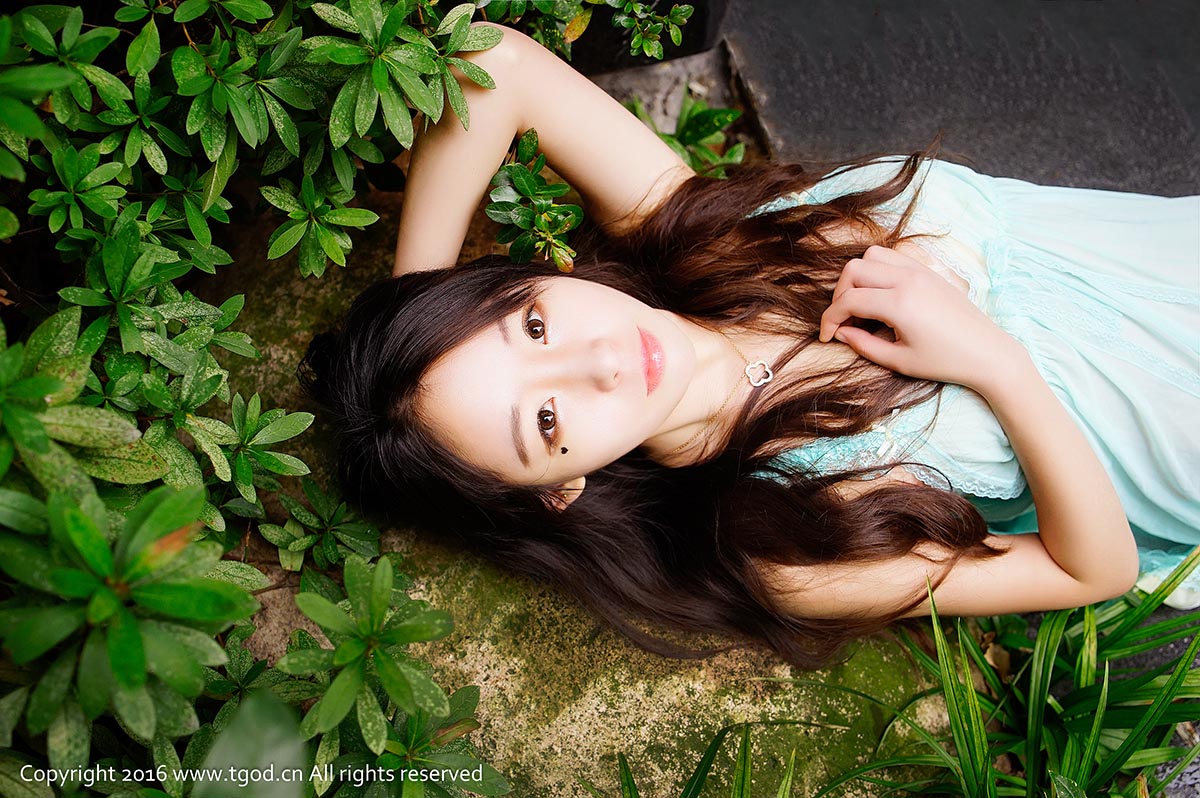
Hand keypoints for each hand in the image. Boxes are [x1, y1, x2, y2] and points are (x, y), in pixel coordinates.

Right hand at [818, 245, 1024, 389]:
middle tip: (844, 320)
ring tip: (861, 304)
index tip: (827, 336)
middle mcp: (908, 280)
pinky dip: (878, 270)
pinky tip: (881, 295)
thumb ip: (863, 345)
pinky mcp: (928, 271)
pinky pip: (893, 257)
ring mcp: (920, 271)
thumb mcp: (899, 360)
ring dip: (858, 277)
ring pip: (872, 255)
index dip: (830, 319)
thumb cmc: (945, 361)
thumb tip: (841, 332)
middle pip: (854, 270)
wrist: (987, 352)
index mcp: (900, 304)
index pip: (849, 300)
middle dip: (840, 294)